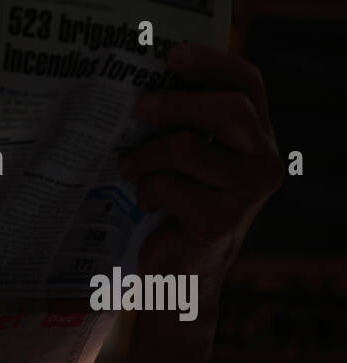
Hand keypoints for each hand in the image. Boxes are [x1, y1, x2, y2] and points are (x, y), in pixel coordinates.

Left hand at [119, 42, 282, 317]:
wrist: (181, 278)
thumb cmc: (179, 212)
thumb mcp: (190, 164)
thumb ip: (188, 128)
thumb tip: (148, 87)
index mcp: (258, 140)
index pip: (248, 84)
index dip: (213, 64)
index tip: (174, 55)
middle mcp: (263, 163)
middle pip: (226, 109)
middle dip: (175, 103)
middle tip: (139, 107)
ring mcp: (245, 193)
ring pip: (185, 148)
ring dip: (145, 156)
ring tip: (129, 168)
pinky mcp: (217, 220)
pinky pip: (166, 185)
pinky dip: (144, 190)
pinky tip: (143, 202)